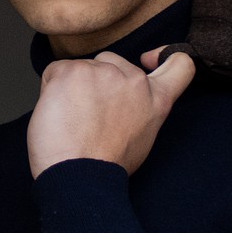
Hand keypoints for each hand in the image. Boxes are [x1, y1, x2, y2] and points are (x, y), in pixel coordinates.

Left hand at [27, 44, 195, 178]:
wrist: (80, 177)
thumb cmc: (106, 165)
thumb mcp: (142, 137)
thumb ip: (141, 108)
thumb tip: (125, 98)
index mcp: (156, 100)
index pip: (180, 64)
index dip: (164, 55)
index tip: (148, 61)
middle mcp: (134, 81)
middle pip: (111, 61)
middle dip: (97, 80)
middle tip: (90, 116)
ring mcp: (103, 72)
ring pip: (81, 68)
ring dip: (72, 88)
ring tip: (73, 121)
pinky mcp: (72, 71)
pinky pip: (56, 71)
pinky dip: (51, 90)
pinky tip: (58, 115)